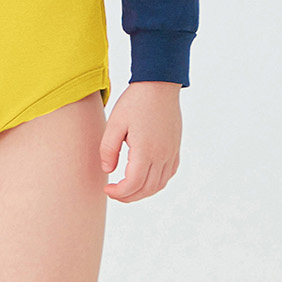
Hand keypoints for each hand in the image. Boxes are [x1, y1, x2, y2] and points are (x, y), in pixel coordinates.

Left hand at [100, 81, 181, 201]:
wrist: (159, 85)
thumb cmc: (135, 102)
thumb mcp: (114, 124)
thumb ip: (108, 149)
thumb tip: (108, 170)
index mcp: (145, 151)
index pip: (133, 184)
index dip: (119, 192)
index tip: (107, 189)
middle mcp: (161, 155)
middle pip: (147, 189)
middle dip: (129, 196)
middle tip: (114, 192)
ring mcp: (171, 152)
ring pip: (160, 184)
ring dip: (143, 192)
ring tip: (127, 189)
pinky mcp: (175, 147)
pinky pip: (169, 173)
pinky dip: (157, 182)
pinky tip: (145, 178)